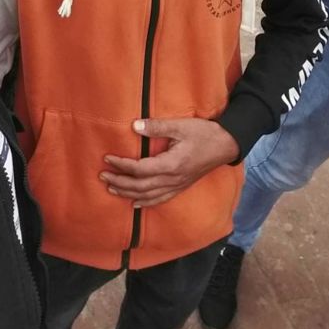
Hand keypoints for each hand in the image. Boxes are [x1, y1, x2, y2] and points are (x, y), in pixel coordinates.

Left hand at [99, 118, 239, 206]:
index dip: (121, 165)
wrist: (226, 145)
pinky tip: (136, 203)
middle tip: (102, 176)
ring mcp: (177, 185)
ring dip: (128, 194)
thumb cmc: (204, 133)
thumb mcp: (181, 126)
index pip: (139, 169)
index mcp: (171, 164)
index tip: (108, 158)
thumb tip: (134, 126)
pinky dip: (146, 202)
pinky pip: (161, 199)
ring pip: (148, 196)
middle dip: (119, 182)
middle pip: (140, 186)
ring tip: (112, 189)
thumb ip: (157, 127)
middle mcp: (172, 179)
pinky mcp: (181, 186)